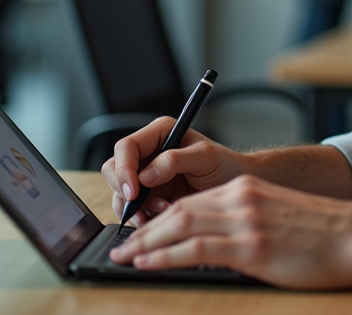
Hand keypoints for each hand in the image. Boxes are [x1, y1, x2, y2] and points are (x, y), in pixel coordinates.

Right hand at [101, 117, 248, 225]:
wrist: (235, 187)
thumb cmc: (225, 165)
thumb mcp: (205, 157)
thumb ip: (175, 160)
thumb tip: (146, 174)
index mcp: (159, 134)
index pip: (127, 147)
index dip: (124, 169)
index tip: (133, 190)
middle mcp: (148, 153)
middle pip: (115, 170)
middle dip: (125, 191)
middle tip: (141, 208)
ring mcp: (147, 177)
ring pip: (120, 193)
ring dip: (135, 208)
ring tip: (163, 210)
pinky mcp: (150, 197)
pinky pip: (133, 209)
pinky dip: (143, 217)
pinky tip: (163, 216)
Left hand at [109, 175, 351, 288]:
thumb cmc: (326, 235)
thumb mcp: (280, 219)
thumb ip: (249, 224)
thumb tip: (221, 246)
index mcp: (247, 191)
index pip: (192, 202)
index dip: (160, 218)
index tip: (140, 234)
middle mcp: (241, 199)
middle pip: (178, 210)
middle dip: (144, 230)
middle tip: (121, 247)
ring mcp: (245, 221)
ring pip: (179, 226)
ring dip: (145, 242)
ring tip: (124, 256)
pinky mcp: (251, 246)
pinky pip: (195, 249)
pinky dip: (164, 255)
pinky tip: (147, 263)